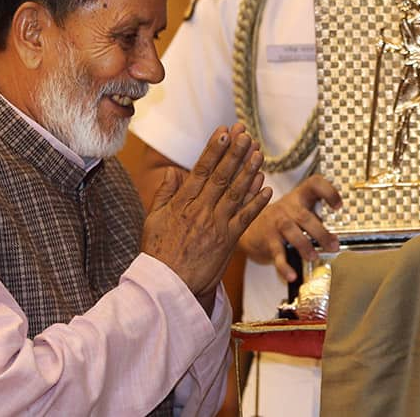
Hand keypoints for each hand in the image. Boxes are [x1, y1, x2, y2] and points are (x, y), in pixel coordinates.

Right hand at [141, 124, 271, 313]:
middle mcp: (200, 211)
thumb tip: (173, 171)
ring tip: (259, 153)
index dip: (214, 150)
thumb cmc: (158, 253)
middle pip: (222, 176)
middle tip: (246, 134)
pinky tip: (266, 186)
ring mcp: (216, 226)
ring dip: (249, 171)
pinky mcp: (228, 241)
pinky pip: (245, 218)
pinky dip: (256, 202)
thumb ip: (165, 194)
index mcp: (182, 203)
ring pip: (236, 193)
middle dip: (235, 153)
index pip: (201, 170)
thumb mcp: (153, 220)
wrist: (168, 286)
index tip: (224, 132)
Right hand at [238, 174, 341, 281]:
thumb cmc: (284, 218)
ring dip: (304, 245)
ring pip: (291, 231)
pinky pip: (277, 253)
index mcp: (300, 196)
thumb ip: (316, 220)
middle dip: (320, 232)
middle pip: (305, 216)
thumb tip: (334, 240)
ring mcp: (276, 223)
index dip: (328, 192)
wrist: (250, 224)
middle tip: (333, 246)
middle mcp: (288, 207)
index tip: (338, 205)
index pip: (315, 184)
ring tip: (314, 257)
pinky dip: (284, 266)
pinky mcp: (268, 240)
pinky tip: (292, 275)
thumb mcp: (299, 210)